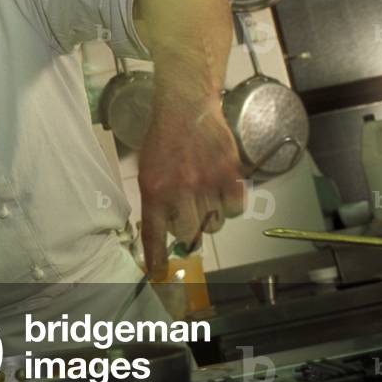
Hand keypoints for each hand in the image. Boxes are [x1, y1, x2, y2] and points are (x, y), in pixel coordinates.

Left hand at [138, 96, 244, 280]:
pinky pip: (234, 209)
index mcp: (154, 190)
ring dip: (210, 217)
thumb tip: (163, 229)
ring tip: (205, 196)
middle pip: (188, 234)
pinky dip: (229, 206)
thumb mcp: (146, 169)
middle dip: (188, 230)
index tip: (158, 273)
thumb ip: (154, 199)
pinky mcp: (230, 175)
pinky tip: (221, 191)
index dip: (157, 257)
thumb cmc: (163, 139)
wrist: (186, 107)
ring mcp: (207, 183)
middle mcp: (180, 190)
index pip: (153, 233)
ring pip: (214, 224)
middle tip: (188, 215)